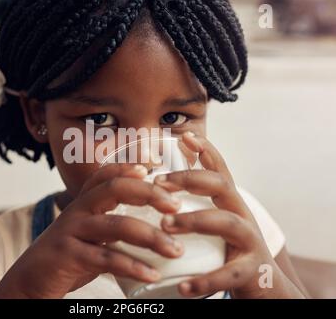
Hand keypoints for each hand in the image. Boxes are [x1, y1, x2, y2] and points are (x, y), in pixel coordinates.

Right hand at [0, 164, 183, 298]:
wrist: (30, 280)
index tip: (155, 167)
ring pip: (117, 226)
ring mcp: (72, 231)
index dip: (129, 167)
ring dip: (151, 237)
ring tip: (175, 250)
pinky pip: (107, 258)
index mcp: (83, 202)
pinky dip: (133, 267)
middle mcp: (77, 210)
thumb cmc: (68, 255)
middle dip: (149, 193)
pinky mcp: (69, 255)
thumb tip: (151, 223)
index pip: (105, 174)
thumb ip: (112, 222)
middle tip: (176, 205)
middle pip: (114, 189)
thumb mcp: (88, 232)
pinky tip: (152, 274)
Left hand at [153, 132, 304, 298]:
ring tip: (165, 224)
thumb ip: (199, 204)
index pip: (219, 170)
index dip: (205, 151)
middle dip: (190, 178)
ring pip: (226, 222)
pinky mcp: (251, 271)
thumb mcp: (217, 221)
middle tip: (158, 183)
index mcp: (230, 203)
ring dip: (193, 220)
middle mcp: (242, 215)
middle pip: (221, 185)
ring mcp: (249, 241)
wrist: (265, 286)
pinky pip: (229, 274)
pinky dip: (205, 281)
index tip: (184, 136)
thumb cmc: (230, 249)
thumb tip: (160, 189)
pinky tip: (184, 287)